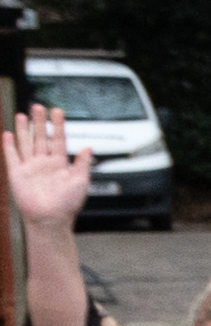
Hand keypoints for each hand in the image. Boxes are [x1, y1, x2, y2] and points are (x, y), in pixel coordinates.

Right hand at [3, 103, 88, 226]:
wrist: (50, 219)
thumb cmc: (67, 205)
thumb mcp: (81, 182)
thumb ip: (82, 164)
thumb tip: (88, 148)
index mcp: (60, 164)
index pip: (59, 139)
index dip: (58, 125)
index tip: (57, 111)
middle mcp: (45, 163)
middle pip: (41, 137)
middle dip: (40, 122)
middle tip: (38, 106)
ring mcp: (30, 167)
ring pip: (26, 143)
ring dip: (24, 129)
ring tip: (22, 115)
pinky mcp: (18, 174)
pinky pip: (12, 156)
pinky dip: (10, 145)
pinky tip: (8, 134)